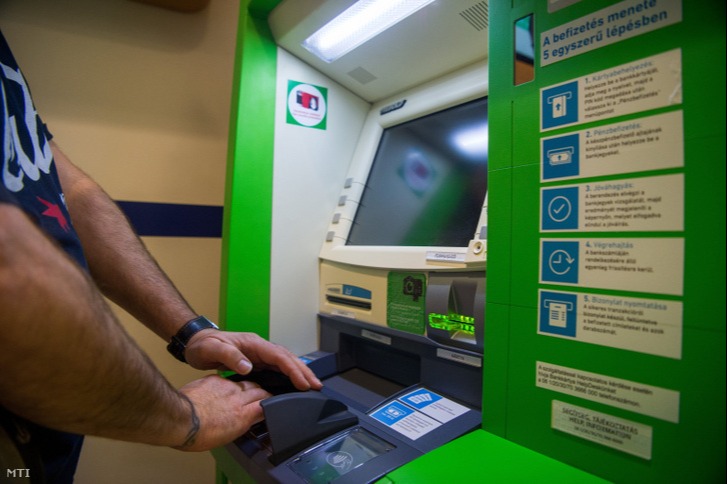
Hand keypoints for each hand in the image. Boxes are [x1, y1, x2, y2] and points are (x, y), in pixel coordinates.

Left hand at [176, 374, 269, 451]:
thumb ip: (241, 425)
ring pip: (246, 382)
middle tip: (263, 397)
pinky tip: (226, 388)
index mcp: (243, 415)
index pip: (266, 405)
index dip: (270, 405)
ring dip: (249, 387)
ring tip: (247, 392)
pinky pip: (228, 379)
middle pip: (259, 391)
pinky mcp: (215, 379)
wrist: (180, 419)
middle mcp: (238, 398)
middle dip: (263, 394)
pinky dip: (231, 384)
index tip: (271, 407)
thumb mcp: (226, 438)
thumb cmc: (198, 434)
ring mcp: (227, 387)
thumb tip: (249, 421)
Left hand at [184, 330, 322, 390]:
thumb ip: (230, 357)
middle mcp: (259, 347)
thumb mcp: (212, 350)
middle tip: (317, 385)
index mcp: (253, 343)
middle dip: (303, 371)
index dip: (292, 369)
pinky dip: (288, 375)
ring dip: (299, 373)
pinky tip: (293, 384)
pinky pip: (276, 368)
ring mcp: (259, 354)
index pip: (278, 356)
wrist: (195, 343)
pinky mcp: (256, 361)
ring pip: (284, 362)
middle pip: (287, 358)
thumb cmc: (203, 345)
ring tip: (312, 385)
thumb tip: (248, 367)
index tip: (303, 382)